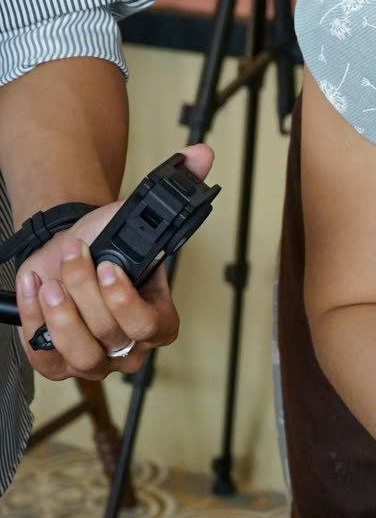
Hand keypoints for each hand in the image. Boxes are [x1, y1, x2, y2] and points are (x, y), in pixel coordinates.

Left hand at [14, 144, 213, 382]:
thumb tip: (201, 155)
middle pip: (111, 333)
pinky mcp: (59, 362)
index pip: (153, 327)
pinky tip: (33, 289)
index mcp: (158, 320)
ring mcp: (95, 359)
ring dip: (61, 313)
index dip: (127, 301)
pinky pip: (46, 356)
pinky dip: (33, 321)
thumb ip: (173, 187)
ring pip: (81, 353)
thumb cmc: (105, 243)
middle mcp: (130, 346)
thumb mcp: (136, 215)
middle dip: (85, 290)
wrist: (71, 250)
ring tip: (50, 279)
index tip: (109, 267)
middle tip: (74, 255)